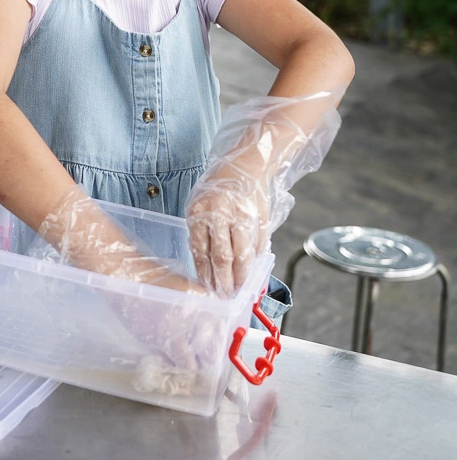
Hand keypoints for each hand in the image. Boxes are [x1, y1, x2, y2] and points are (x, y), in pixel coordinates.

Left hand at [185, 90, 342, 299]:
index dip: (204, 273)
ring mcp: (242, 215)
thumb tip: (205, 266)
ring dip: (240, 276)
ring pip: (241, 254)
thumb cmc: (218, 186)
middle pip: (221, 256)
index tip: (206, 288)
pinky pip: (257, 245)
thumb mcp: (201, 204)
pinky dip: (254, 260)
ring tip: (238, 289)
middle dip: (222, 281)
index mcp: (200, 210)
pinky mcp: (260, 217)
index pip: (199, 250)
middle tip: (223, 296)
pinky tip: (251, 272)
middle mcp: (220, 213)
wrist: (247, 163)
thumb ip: (202, 232)